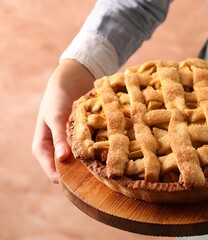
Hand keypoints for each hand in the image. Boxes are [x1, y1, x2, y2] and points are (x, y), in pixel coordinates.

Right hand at [32, 60, 94, 182]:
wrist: (66, 85)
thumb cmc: (57, 101)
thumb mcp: (56, 118)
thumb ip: (59, 137)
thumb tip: (62, 158)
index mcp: (42, 149)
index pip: (54, 174)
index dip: (69, 179)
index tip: (87, 179)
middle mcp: (54, 152)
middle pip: (67, 172)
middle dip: (81, 174)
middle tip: (100, 173)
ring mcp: (66, 148)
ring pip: (78, 164)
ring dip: (89, 165)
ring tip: (105, 165)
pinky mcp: (78, 142)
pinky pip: (86, 154)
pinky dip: (94, 154)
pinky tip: (106, 154)